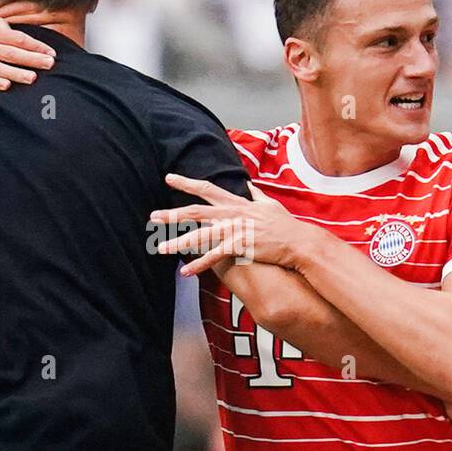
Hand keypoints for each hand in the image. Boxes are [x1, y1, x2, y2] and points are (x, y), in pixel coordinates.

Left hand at [150, 175, 319, 275]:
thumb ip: (255, 194)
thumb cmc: (285, 225)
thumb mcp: (269, 204)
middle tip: (153, 216)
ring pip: (200, 235)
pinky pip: (214, 256)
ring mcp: (235, 230)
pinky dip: (199, 264)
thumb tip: (248, 185)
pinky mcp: (240, 246)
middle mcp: (232, 214)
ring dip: (179, 242)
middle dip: (172, 214)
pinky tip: (186, 272)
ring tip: (161, 248)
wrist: (298, 242)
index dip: (187, 183)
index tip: (169, 178)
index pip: (207, 189)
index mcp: (237, 203)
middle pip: (196, 212)